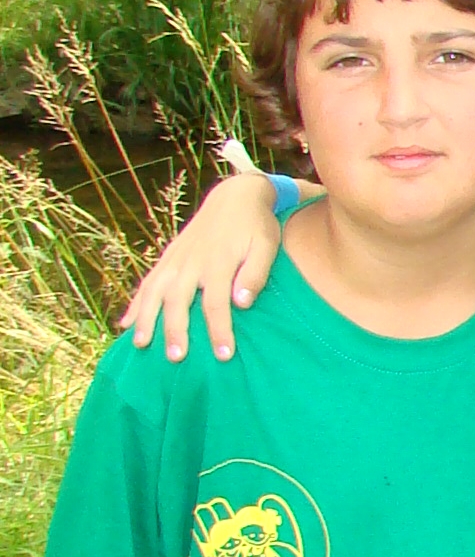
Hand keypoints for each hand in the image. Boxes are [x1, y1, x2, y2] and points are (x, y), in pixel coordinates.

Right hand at [120, 172, 284, 361]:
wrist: (235, 197)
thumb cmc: (256, 227)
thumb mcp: (266, 247)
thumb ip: (255, 274)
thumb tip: (242, 303)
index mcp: (217, 262)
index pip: (215, 302)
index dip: (218, 330)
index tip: (223, 355)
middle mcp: (191, 262)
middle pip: (178, 300)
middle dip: (175, 330)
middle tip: (176, 358)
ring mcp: (175, 260)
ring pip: (155, 292)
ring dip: (146, 319)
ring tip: (141, 345)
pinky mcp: (168, 258)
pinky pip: (147, 283)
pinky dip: (135, 304)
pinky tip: (126, 325)